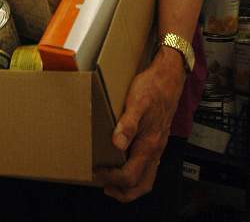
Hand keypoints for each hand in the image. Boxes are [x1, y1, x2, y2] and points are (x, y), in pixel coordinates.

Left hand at [95, 47, 185, 201]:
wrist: (170, 76)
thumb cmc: (153, 87)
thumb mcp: (137, 102)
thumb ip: (127, 124)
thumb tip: (117, 144)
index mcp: (149, 145)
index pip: (130, 176)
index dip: (112, 178)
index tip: (97, 170)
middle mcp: (155, 150)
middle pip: (142, 185)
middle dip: (123, 192)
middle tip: (104, 187)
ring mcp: (158, 146)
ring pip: (147, 178)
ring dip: (130, 186)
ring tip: (113, 182)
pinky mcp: (157, 139)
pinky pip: (149, 167)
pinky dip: (137, 173)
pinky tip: (126, 162)